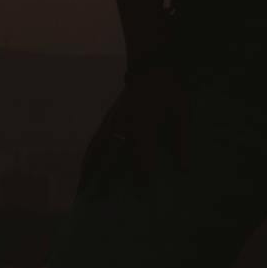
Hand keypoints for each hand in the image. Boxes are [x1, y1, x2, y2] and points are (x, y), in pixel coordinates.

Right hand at [78, 56, 188, 193]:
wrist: (153, 66)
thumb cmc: (170, 91)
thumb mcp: (182, 113)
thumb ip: (182, 141)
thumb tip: (184, 169)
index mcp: (143, 123)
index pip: (141, 156)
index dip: (142, 176)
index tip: (141, 195)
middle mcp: (123, 124)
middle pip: (110, 156)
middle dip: (104, 179)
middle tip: (98, 201)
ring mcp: (112, 121)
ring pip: (97, 150)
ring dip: (89, 171)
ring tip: (82, 192)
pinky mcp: (108, 118)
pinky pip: (95, 141)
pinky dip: (88, 157)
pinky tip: (85, 170)